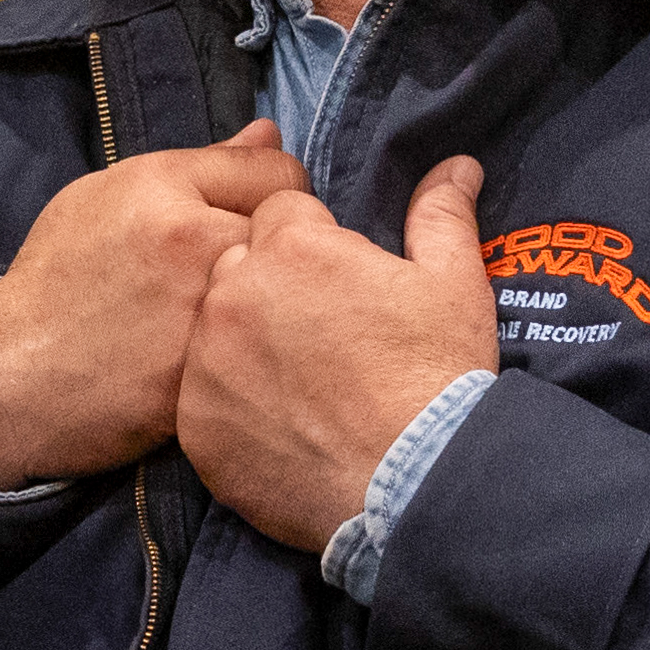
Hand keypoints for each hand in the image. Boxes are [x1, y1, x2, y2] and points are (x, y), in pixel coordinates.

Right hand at [0, 120, 304, 487]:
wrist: (10, 378)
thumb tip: (269, 131)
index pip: (279, 171)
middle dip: (274, 247)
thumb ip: (198, 164)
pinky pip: (263, 347)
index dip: (271, 194)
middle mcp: (193, 241)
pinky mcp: (209, 372)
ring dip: (269, 300)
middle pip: (291, 234)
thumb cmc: (58, 282)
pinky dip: (251, 350)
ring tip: (231, 314)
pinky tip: (220, 357)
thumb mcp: (106, 197)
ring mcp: (205, 313)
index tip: (251, 218)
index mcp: (165, 188)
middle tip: (238, 271)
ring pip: (285, 293)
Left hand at [174, 152, 498, 548]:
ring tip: (300, 381)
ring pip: (211, 329)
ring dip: (243, 342)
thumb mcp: (455, 283)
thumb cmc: (437, 377)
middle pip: (236, 264)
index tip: (339, 281)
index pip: (281, 212)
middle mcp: (234, 294)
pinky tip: (276, 422)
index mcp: (294, 248)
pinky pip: (200, 395)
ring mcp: (205, 362)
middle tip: (320, 333)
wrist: (413, 483)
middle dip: (270, 284)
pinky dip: (229, 403)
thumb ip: (440, 215)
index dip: (312, 241)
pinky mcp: (194, 424)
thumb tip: (455, 165)